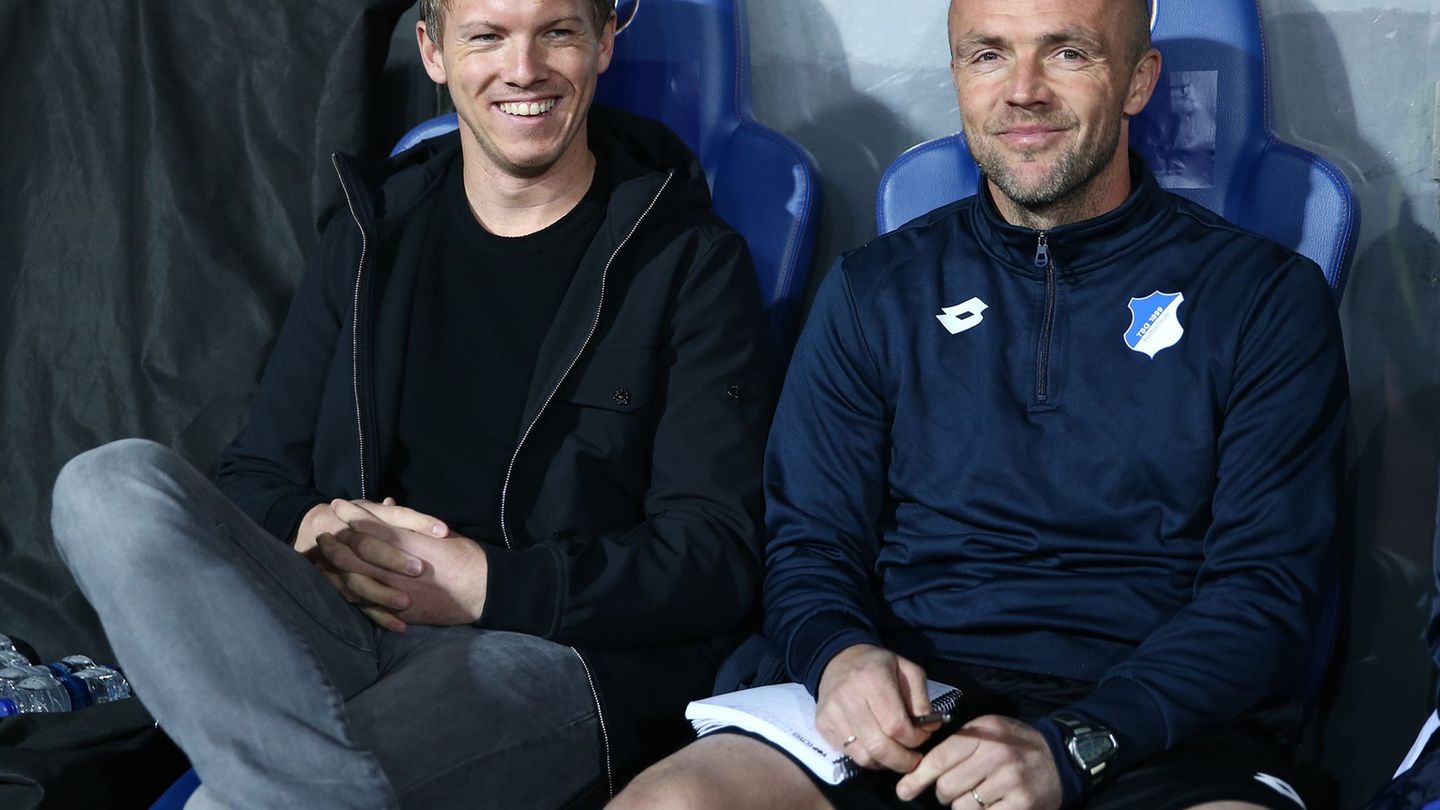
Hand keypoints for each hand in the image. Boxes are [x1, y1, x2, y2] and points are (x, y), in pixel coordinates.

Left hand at [319, 499, 487, 631]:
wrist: (481, 590)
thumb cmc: (464, 556)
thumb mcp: (437, 532)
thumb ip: (408, 521)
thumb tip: (387, 506)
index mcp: (405, 542)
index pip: (367, 526)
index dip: (349, 516)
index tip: (337, 507)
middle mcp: (394, 566)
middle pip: (353, 554)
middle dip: (334, 544)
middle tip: (323, 537)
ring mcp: (394, 590)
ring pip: (354, 580)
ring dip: (335, 570)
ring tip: (324, 563)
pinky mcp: (398, 611)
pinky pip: (367, 606)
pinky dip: (351, 597)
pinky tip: (341, 591)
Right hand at [815, 644, 938, 773]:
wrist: (837, 659)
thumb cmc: (877, 665)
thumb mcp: (907, 670)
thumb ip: (921, 699)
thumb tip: (930, 727)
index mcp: (872, 680)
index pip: (895, 725)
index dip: (914, 738)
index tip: (923, 736)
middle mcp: (848, 699)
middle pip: (879, 746)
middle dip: (902, 760)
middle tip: (914, 759)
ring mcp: (832, 715)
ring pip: (864, 756)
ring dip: (885, 762)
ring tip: (896, 754)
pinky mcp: (823, 726)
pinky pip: (850, 755)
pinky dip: (868, 758)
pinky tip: (877, 748)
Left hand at [895, 715, 1060, 809]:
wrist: (1059, 757)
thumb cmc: (1012, 745)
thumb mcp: (986, 732)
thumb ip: (956, 746)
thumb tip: (917, 773)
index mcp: (982, 733)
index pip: (939, 758)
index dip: (917, 778)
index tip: (904, 791)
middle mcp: (995, 754)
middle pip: (947, 787)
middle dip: (944, 794)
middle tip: (954, 792)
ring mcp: (1010, 780)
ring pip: (963, 807)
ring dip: (964, 806)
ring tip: (979, 796)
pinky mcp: (1022, 803)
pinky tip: (992, 805)